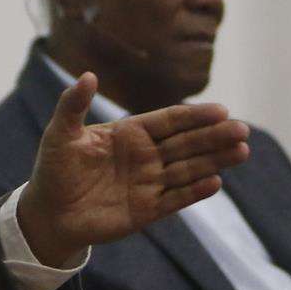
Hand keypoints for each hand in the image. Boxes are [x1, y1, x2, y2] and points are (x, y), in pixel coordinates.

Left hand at [17, 73, 251, 266]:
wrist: (48, 214)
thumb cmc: (54, 170)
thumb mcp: (59, 134)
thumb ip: (73, 106)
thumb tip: (87, 75)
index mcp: (130, 133)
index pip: (170, 121)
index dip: (195, 116)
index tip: (221, 110)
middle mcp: (146, 156)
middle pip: (187, 143)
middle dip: (215, 136)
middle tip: (242, 130)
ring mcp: (149, 183)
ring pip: (189, 169)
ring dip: (215, 160)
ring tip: (242, 151)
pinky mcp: (147, 210)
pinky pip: (176, 199)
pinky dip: (195, 191)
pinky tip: (216, 182)